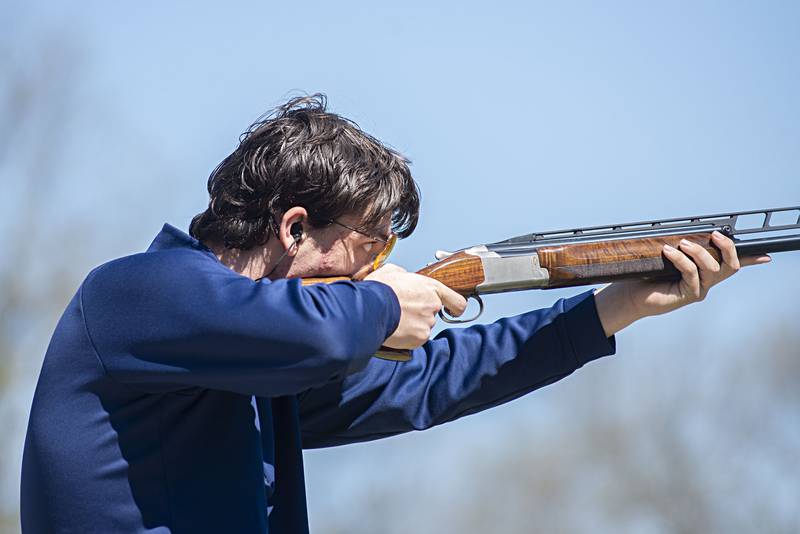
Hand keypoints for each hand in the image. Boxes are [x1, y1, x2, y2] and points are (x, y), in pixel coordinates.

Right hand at [366, 263, 467, 348]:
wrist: (371, 306)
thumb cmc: (380, 288)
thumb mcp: (393, 271)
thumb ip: (405, 276)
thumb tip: (402, 278)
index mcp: (431, 288)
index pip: (456, 301)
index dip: (454, 307)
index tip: (451, 310)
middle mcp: (433, 306)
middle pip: (432, 315)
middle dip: (419, 315)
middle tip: (402, 312)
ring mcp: (427, 323)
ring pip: (422, 328)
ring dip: (412, 326)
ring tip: (395, 320)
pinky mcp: (419, 338)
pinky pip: (415, 340)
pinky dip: (406, 337)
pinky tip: (395, 329)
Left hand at [595, 231, 770, 335]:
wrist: (631, 295)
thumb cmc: (648, 275)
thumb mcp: (667, 258)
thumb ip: (682, 248)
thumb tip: (686, 233)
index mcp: (705, 271)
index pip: (731, 264)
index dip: (750, 259)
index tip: (765, 255)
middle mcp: (706, 282)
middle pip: (730, 266)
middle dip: (727, 248)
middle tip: (715, 234)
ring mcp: (699, 289)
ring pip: (712, 269)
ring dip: (699, 252)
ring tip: (682, 243)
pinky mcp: (688, 295)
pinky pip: (691, 273)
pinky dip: (680, 259)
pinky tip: (668, 251)